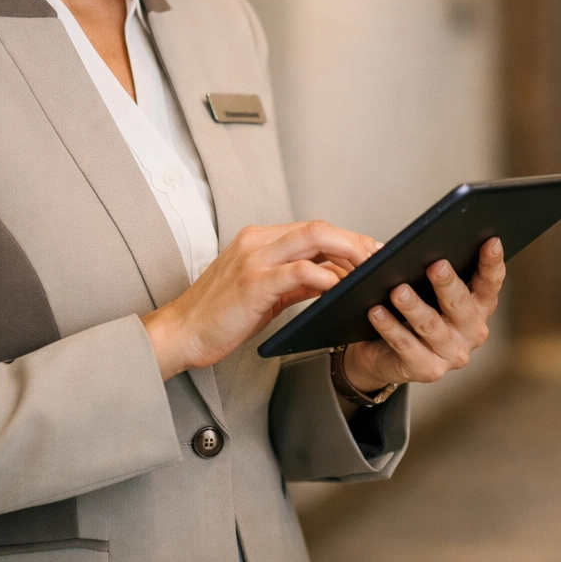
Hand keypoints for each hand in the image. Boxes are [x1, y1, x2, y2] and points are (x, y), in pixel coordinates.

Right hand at [142, 220, 380, 379]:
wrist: (181, 333)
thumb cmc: (220, 316)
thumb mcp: (265, 292)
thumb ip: (297, 281)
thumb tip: (334, 277)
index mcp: (259, 240)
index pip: (314, 229)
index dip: (347, 238)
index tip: (371, 252)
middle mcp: (257, 241)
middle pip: (319, 228)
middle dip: (355, 241)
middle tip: (379, 259)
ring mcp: (253, 259)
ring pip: (312, 239)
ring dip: (347, 252)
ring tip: (367, 271)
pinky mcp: (252, 283)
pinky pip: (298, 271)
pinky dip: (324, 275)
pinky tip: (339, 287)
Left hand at [341, 237, 504, 390]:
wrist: (385, 354)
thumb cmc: (412, 313)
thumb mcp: (428, 291)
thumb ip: (435, 272)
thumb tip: (418, 247)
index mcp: (478, 307)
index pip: (490, 283)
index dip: (492, 262)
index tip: (491, 241)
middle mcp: (471, 331)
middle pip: (460, 304)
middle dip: (447, 284)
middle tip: (436, 265)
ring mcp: (451, 353)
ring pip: (431, 326)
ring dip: (414, 307)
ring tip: (398, 290)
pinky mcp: (428, 370)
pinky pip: (406, 345)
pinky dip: (390, 327)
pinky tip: (377, 312)